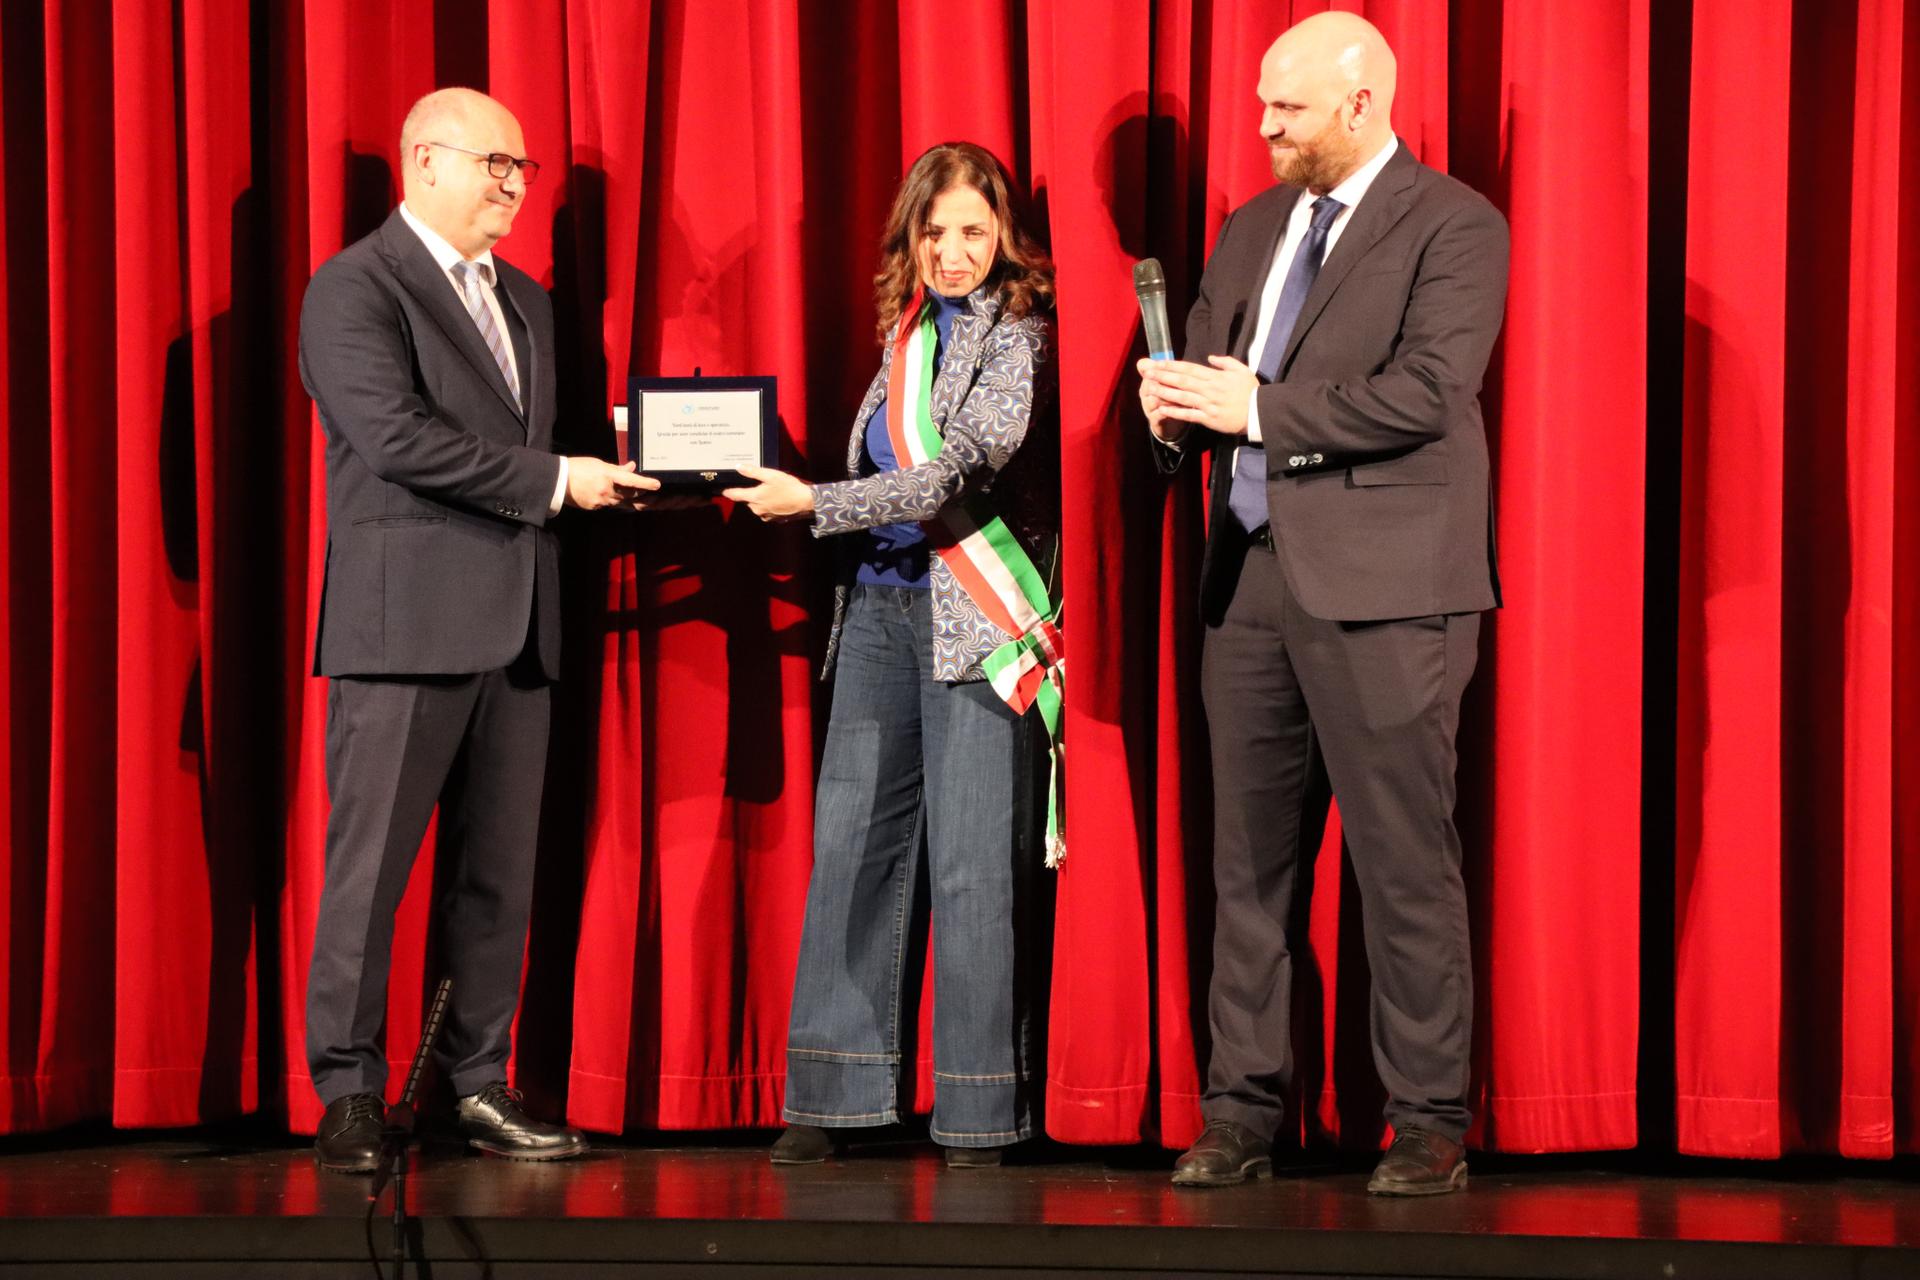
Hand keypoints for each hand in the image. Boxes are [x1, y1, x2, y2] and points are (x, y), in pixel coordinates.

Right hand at [566, 456, 666, 509]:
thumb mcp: (598, 464)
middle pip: (629, 494)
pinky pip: (608, 505)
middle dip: (639, 493)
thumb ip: (617, 468)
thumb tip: (632, 467)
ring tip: (631, 494)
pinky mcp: (595, 507)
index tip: (657, 485)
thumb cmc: (577, 468)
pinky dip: (611, 500)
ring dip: (626, 497)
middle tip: (650, 492)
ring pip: (620, 501)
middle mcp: (606, 490)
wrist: (557, 480)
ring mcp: (600, 501)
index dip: (645, 483)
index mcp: (607, 475)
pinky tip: (607, 494)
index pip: (631, 480)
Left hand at [722, 465, 814, 522]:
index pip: (736, 495)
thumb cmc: (788, 487)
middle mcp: (757, 509)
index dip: (728, 492)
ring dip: (761, 499)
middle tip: (761, 484)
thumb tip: (738, 467)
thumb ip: (753, 471)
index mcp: (755, 497)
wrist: (805, 501)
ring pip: (757, 505)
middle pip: (748, 500)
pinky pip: (766, 510)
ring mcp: (765, 515)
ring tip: (772, 491)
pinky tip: (777, 499)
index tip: (723, 491)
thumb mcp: (771, 475)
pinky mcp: (773, 519)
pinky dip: (769, 505)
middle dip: (751, 493)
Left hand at [1140, 355, 1256, 435]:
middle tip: (1147, 372)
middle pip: (1182, 380)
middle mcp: (1209, 389)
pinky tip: (1161, 409)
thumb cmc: (1252, 391)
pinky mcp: (1208, 419)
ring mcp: (1208, 404)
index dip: (1172, 365)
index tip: (1158, 362)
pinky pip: (1188, 415)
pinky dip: (1175, 412)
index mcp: (1215, 376)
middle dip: (1163, 376)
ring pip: (1182, 396)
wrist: (1260, 413)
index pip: (1189, 369)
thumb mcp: (1242, 371)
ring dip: (1165, 392)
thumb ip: (1225, 362)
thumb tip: (1210, 357)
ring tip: (1150, 388)